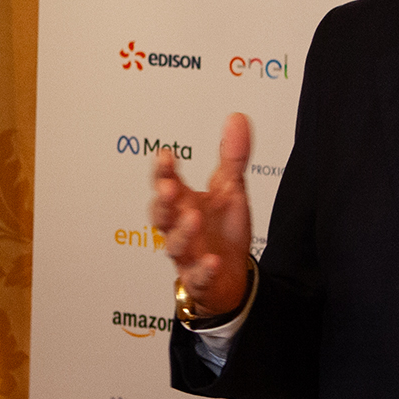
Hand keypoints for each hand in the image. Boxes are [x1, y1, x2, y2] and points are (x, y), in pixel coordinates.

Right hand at [149, 113, 253, 315]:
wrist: (233, 276)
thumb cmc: (224, 230)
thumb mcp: (231, 190)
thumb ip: (232, 157)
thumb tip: (237, 117)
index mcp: (183, 204)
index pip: (166, 184)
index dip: (163, 171)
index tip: (165, 155)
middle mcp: (180, 228)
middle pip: (161, 215)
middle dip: (162, 201)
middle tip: (169, 188)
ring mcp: (187, 256)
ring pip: (175, 246)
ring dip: (182, 232)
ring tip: (194, 217)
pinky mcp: (200, 281)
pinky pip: (197, 278)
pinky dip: (202, 271)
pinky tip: (212, 261)